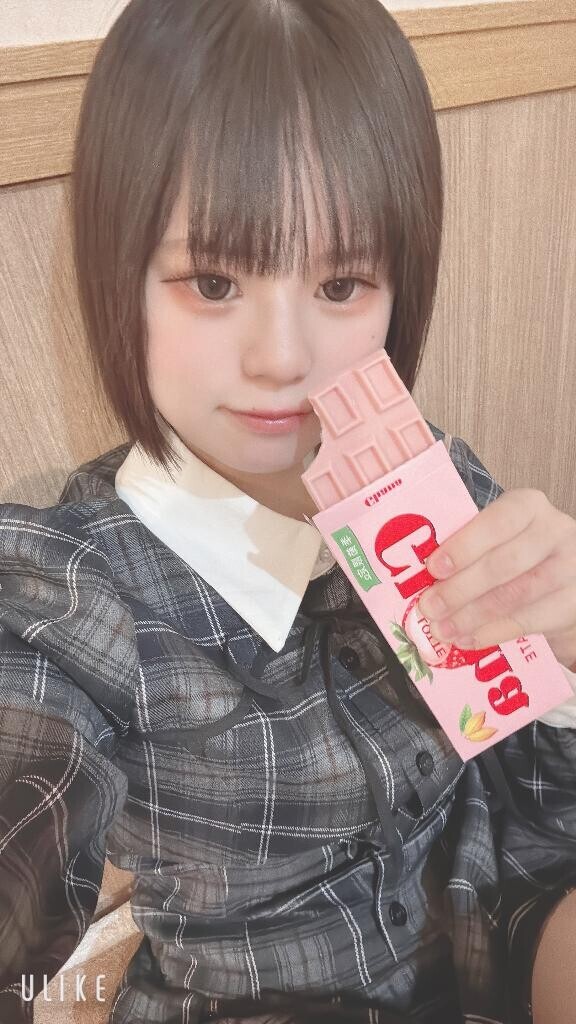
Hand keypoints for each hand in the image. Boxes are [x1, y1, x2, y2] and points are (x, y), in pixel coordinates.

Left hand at [416, 489, 575, 671]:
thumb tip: (420, 575)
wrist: (566, 581)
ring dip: (472, 615)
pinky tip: (468, 638)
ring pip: (515, 595)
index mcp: (528, 506)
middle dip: (461, 588)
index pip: (498, 521)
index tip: (434, 567)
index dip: (464, 545)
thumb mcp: (498, 538)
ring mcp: (570, 568)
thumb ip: (468, 547)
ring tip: (443, 628)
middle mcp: (555, 531)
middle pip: (504, 563)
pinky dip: (492, 632)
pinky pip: (527, 621)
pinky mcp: (573, 603)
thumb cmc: (518, 553)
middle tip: (430, 606)